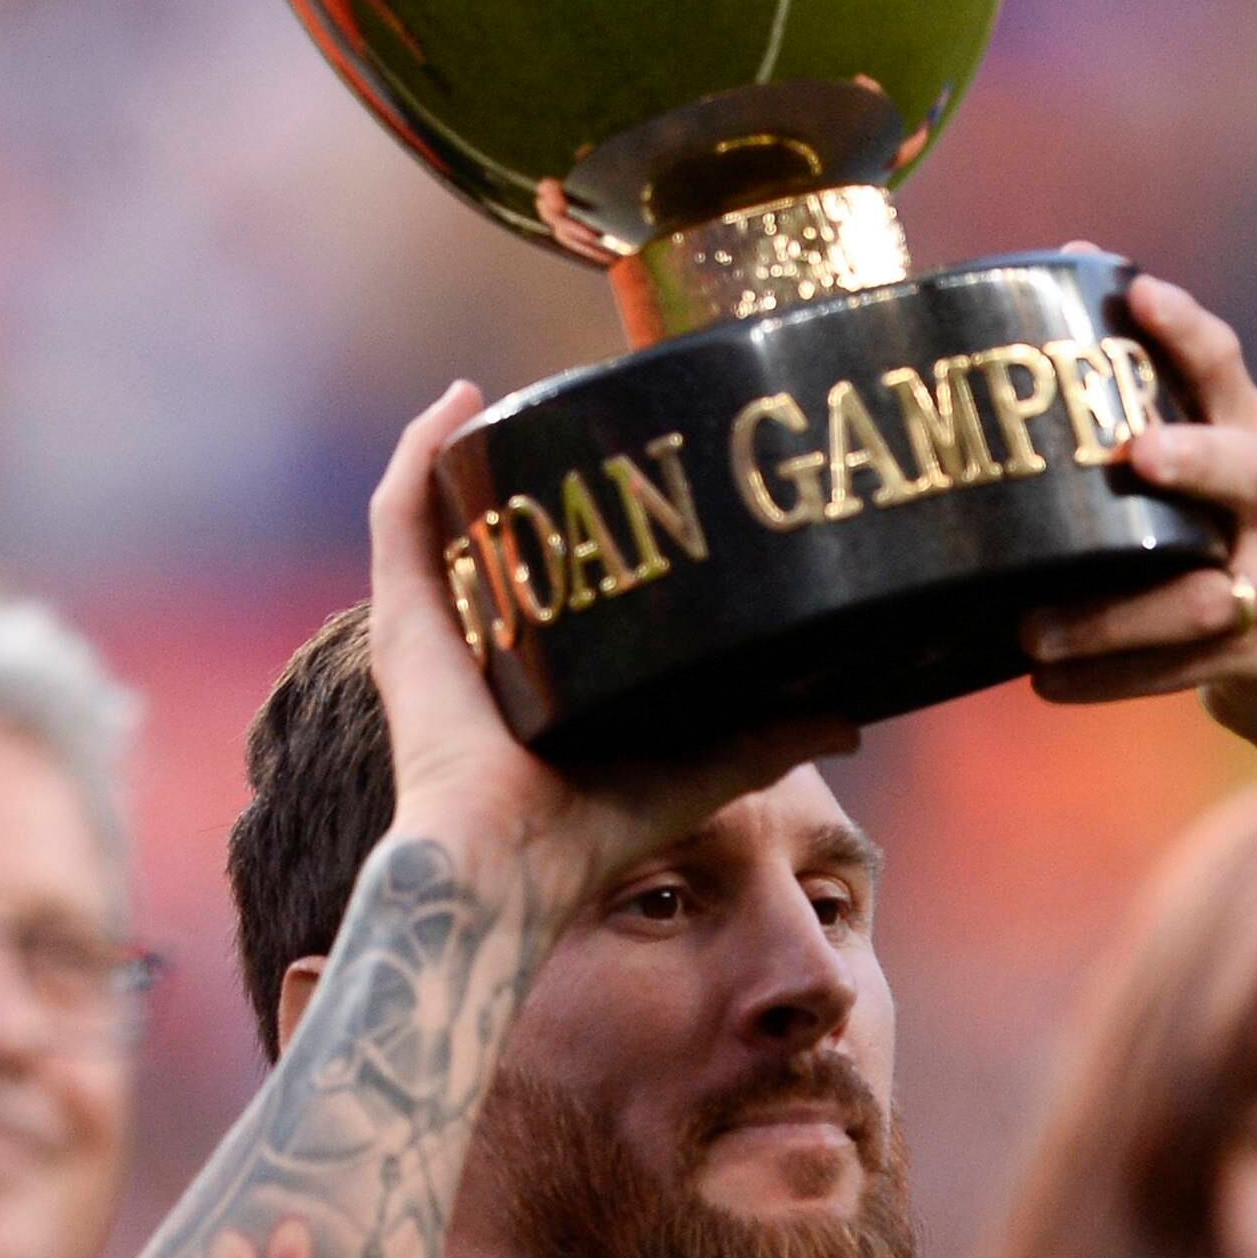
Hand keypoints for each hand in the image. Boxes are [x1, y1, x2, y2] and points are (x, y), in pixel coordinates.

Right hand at [366, 383, 856, 915]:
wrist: (514, 861)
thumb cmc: (599, 828)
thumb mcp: (707, 764)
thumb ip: (774, 737)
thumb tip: (857, 721)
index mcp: (535, 671)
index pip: (544, 577)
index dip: (571, 524)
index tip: (620, 466)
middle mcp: (478, 639)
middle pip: (485, 536)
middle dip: (513, 477)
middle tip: (570, 413)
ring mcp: (433, 625)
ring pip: (437, 513)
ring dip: (463, 451)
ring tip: (506, 395)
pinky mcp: (404, 618)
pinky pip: (400, 518)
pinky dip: (420, 454)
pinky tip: (458, 402)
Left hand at [1016, 271, 1256, 779]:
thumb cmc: (1215, 559)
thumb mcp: (1192, 496)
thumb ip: (1132, 444)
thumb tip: (1004, 373)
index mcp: (1252, 441)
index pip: (1226, 371)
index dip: (1186, 330)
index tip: (1136, 291)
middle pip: (1249, 470)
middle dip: (1195, 457)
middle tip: (1134, 455)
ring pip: (1205, 598)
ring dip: (1111, 619)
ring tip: (1033, 635)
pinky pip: (1190, 668)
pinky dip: (1114, 678)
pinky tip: (1050, 685)